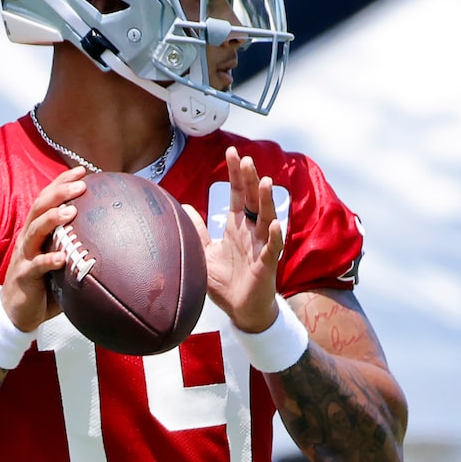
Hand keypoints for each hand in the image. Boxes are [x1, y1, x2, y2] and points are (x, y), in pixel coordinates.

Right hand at [0, 168, 88, 331]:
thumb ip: (75, 249)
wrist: (16, 313)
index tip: (82, 170)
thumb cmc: (43, 285)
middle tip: (81, 184)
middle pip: (40, 207)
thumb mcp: (60, 262)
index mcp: (36, 231)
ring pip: (34, 230)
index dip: (61, 183)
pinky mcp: (24, 276)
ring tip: (71, 212)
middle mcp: (28, 238)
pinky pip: (36, 266)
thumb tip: (110, 241)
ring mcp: (24, 256)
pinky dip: (48, 260)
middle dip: (59, 193)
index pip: (46, 199)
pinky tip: (62, 257)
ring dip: (52, 219)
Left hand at [182, 147, 282, 332]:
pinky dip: (275, 236)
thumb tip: (184, 207)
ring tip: (264, 182)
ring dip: (266, 201)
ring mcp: (261, 246)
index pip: (238, 194)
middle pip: (253, 200)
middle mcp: (251, 232)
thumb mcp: (206, 253)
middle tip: (246, 160)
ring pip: (266, 218)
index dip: (235, 174)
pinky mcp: (267, 265)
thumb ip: (198, 230)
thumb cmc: (227, 282)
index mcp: (237, 226)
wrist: (240, 309)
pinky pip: (273, 248)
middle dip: (250, 180)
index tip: (232, 152)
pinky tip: (276, 224)